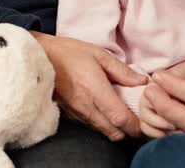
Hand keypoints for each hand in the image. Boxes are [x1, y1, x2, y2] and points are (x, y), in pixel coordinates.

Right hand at [31, 32, 146, 140]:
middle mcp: (86, 107)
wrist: (38, 58)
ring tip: (125, 113)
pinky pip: (92, 126)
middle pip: (114, 132)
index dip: (136, 125)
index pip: (120, 119)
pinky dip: (103, 124)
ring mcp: (77, 113)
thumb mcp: (98, 54)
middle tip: (139, 119)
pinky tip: (107, 110)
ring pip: (103, 131)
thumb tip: (142, 81)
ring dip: (116, 128)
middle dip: (130, 131)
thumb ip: (121, 70)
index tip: (146, 120)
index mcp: (95, 90)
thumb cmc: (68, 52)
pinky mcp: (70, 115)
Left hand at [140, 47, 184, 137]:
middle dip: (164, 106)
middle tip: (149, 91)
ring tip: (149, 101)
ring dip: (160, 119)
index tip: (157, 76)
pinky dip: (163, 128)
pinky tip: (155, 112)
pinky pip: (180, 138)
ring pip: (183, 133)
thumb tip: (158, 80)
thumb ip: (181, 71)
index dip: (173, 87)